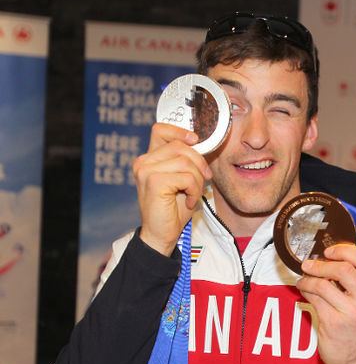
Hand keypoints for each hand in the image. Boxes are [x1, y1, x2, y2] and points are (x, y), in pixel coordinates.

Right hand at [132, 123, 212, 255]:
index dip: (180, 131)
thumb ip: (186, 161)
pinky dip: (194, 190)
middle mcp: (143, 162)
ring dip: (198, 180)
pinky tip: (189, 201)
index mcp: (149, 158)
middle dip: (199, 163)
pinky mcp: (154, 182)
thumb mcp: (183, 179)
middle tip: (203, 180)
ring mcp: (146, 171)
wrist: (162, 234)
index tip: (195, 140)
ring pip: (186, 162)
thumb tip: (203, 145)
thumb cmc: (173, 209)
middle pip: (180, 146)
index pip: (160, 129)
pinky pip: (187, 177)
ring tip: (193, 194)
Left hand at [297, 245, 355, 363]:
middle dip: (322, 264)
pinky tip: (302, 290)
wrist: (355, 361)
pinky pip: (314, 298)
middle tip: (309, 264)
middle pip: (343, 269)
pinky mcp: (334, 323)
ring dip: (308, 278)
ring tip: (303, 279)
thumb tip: (330, 258)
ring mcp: (352, 313)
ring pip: (324, 284)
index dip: (344, 250)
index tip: (329, 251)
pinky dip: (304, 290)